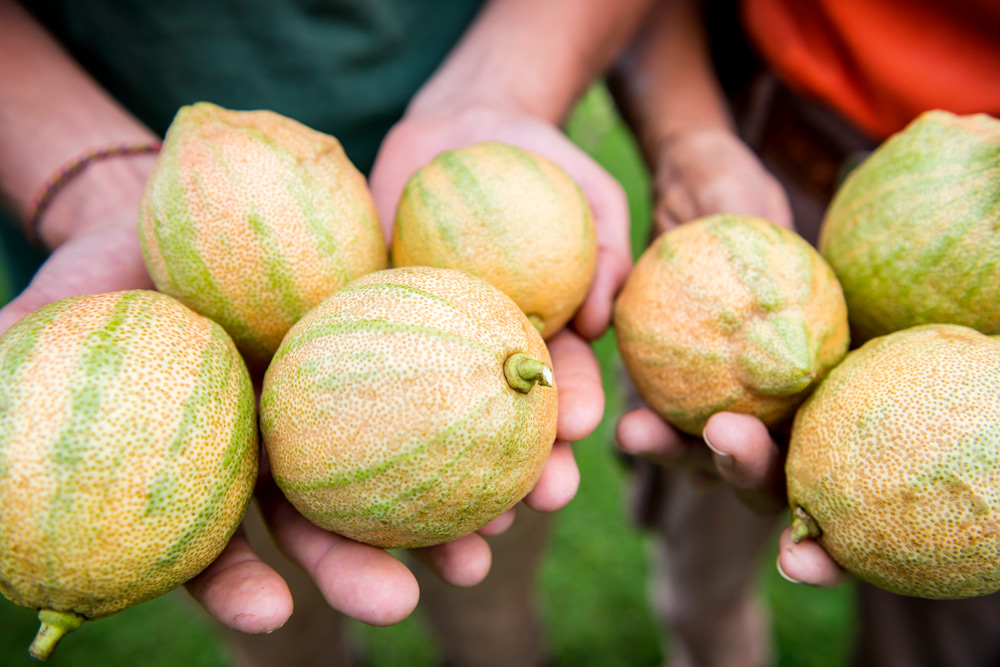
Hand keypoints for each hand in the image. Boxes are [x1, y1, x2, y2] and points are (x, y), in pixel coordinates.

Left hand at [366, 104, 622, 584]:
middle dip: (516, 479)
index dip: (571, 416)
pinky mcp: (372, 325)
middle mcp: (483, 356)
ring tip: (452, 519)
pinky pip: (365, 368)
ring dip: (445, 479)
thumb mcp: (591, 191)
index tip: (576, 435)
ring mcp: (426, 347)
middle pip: (498, 427)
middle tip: (522, 509)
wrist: (463, 126)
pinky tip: (357, 449)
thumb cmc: (540, 159)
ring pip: (430, 422)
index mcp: (541, 339)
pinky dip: (364, 412)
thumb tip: (605, 321)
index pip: (561, 386)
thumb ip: (609, 248)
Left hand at [615, 127, 847, 586]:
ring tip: (640, 436)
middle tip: (722, 439)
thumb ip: (764, 245)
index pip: (826, 439)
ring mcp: (713, 400)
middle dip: (746, 468)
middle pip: (767, 465)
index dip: (814, 478)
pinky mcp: (661, 387)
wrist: (675, 186)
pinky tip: (612, 424)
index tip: (796, 482)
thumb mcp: (752, 198)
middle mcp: (767, 400)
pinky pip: (653, 415)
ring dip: (676, 456)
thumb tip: (771, 310)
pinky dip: (636, 426)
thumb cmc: (730, 187)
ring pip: (702, 454)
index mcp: (814, 370)